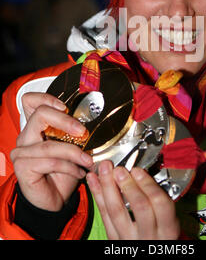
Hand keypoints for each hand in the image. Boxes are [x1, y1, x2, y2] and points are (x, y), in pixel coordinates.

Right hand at [10, 92, 92, 211]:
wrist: (56, 199)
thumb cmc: (64, 171)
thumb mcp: (72, 147)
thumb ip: (74, 132)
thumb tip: (93, 119)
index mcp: (35, 127)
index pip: (30, 101)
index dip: (46, 98)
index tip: (65, 106)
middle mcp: (25, 137)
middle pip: (40, 115)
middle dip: (65, 120)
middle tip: (83, 132)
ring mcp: (21, 152)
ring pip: (50, 144)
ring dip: (74, 153)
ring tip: (88, 161)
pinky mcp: (23, 167)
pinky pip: (51, 162)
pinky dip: (70, 167)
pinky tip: (79, 172)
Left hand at [86, 161, 179, 239]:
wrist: (148, 255)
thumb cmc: (159, 232)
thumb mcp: (168, 220)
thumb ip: (159, 199)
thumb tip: (141, 172)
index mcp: (167, 228)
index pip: (161, 204)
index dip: (148, 185)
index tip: (138, 170)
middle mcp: (149, 235)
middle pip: (139, 207)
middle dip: (128, 185)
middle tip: (120, 169)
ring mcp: (129, 238)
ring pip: (116, 211)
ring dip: (108, 186)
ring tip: (104, 169)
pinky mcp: (113, 239)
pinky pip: (103, 215)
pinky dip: (97, 195)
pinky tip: (93, 180)